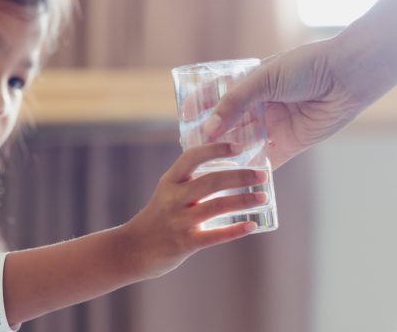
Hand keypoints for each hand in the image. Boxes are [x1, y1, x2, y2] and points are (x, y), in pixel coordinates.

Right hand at [123, 142, 267, 279]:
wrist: (132, 250)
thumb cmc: (156, 218)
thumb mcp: (166, 193)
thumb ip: (188, 181)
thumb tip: (222, 164)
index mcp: (169, 182)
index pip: (192, 157)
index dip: (216, 149)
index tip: (238, 147)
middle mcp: (173, 198)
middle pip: (211, 181)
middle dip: (241, 176)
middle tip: (262, 175)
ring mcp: (179, 221)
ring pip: (217, 207)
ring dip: (244, 201)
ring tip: (264, 197)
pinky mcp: (185, 243)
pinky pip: (215, 235)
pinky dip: (236, 230)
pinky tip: (252, 226)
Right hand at [207, 38, 373, 168]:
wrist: (344, 78)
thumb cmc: (304, 68)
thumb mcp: (263, 79)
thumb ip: (234, 103)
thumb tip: (209, 129)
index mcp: (252, 84)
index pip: (220, 97)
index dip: (201, 107)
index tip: (184, 117)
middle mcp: (261, 106)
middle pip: (229, 125)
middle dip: (211, 136)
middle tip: (191, 148)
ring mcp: (273, 126)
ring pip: (244, 144)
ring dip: (228, 155)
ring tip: (206, 166)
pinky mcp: (289, 145)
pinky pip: (266, 161)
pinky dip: (252, 170)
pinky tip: (234, 179)